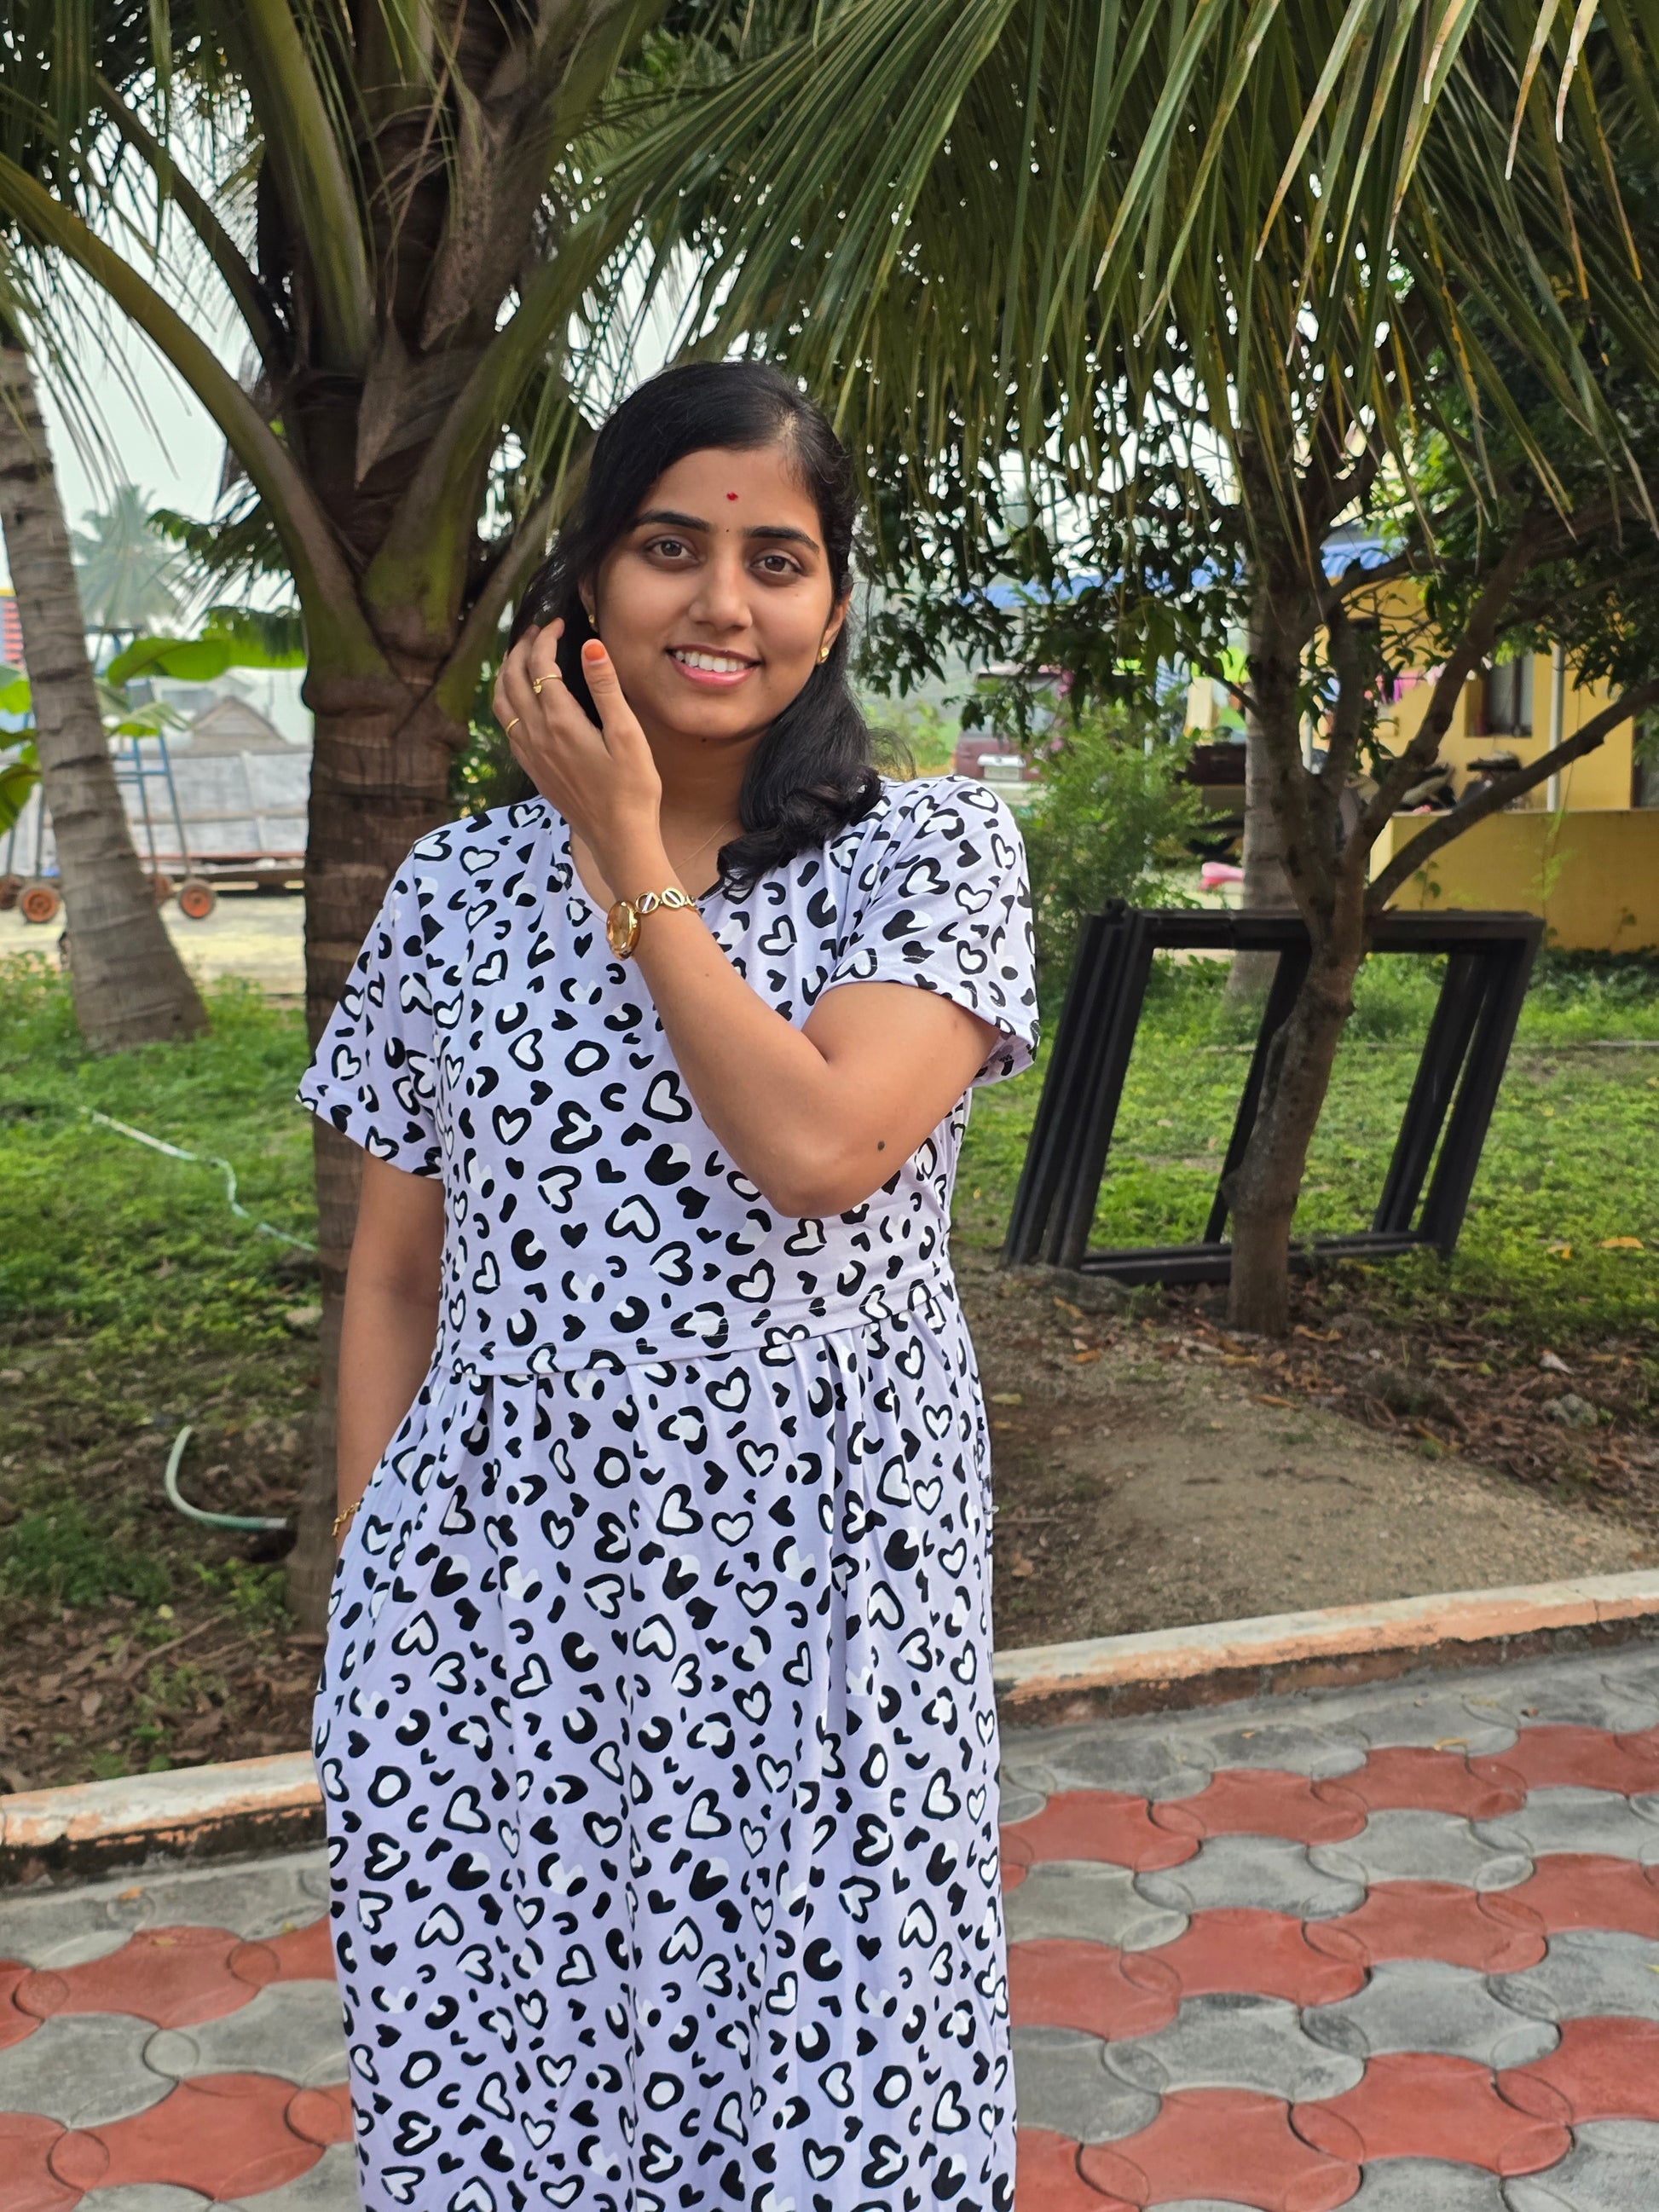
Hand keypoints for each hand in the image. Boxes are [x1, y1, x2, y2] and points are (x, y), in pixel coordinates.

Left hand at [492, 621, 665, 888]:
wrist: (619, 836)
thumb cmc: (632, 788)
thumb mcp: (627, 734)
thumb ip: (605, 687)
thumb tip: (590, 644)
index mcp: (560, 721)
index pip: (541, 664)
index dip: (546, 638)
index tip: (559, 624)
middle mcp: (536, 735)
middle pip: (512, 678)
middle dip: (521, 648)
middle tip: (537, 632)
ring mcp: (529, 753)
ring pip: (501, 701)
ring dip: (507, 672)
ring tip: (521, 656)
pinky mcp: (531, 768)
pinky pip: (506, 725)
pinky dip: (506, 699)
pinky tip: (520, 698)